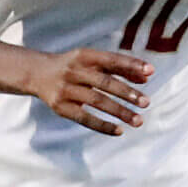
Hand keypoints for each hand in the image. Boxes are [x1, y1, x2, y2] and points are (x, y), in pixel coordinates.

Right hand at [32, 48, 151, 135]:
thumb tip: (146, 77)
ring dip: (119, 111)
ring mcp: (66, 89)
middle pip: (104, 82)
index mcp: (84, 56)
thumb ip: (118, 68)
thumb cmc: (73, 67)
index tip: (150, 72)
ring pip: (96, 102)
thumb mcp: (92, 62)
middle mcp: (74, 71)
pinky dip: (102, 125)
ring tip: (138, 120)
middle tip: (146, 102)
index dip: (130, 65)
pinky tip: (119, 131)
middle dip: (127, 92)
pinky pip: (84, 118)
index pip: (111, 60)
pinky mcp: (60, 107)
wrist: (37, 73)